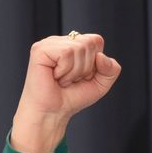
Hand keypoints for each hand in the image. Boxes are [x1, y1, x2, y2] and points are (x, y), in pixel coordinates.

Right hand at [12, 31, 122, 152]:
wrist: (53, 112)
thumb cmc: (72, 97)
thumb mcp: (101, 83)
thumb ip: (111, 69)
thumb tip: (101, 56)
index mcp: (74, 44)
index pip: (96, 40)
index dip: (95, 62)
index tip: (82, 75)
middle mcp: (61, 41)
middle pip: (90, 42)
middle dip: (86, 67)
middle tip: (71, 78)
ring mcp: (49, 43)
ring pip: (79, 48)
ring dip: (75, 71)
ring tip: (63, 79)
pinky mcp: (40, 49)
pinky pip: (66, 53)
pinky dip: (65, 70)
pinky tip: (55, 77)